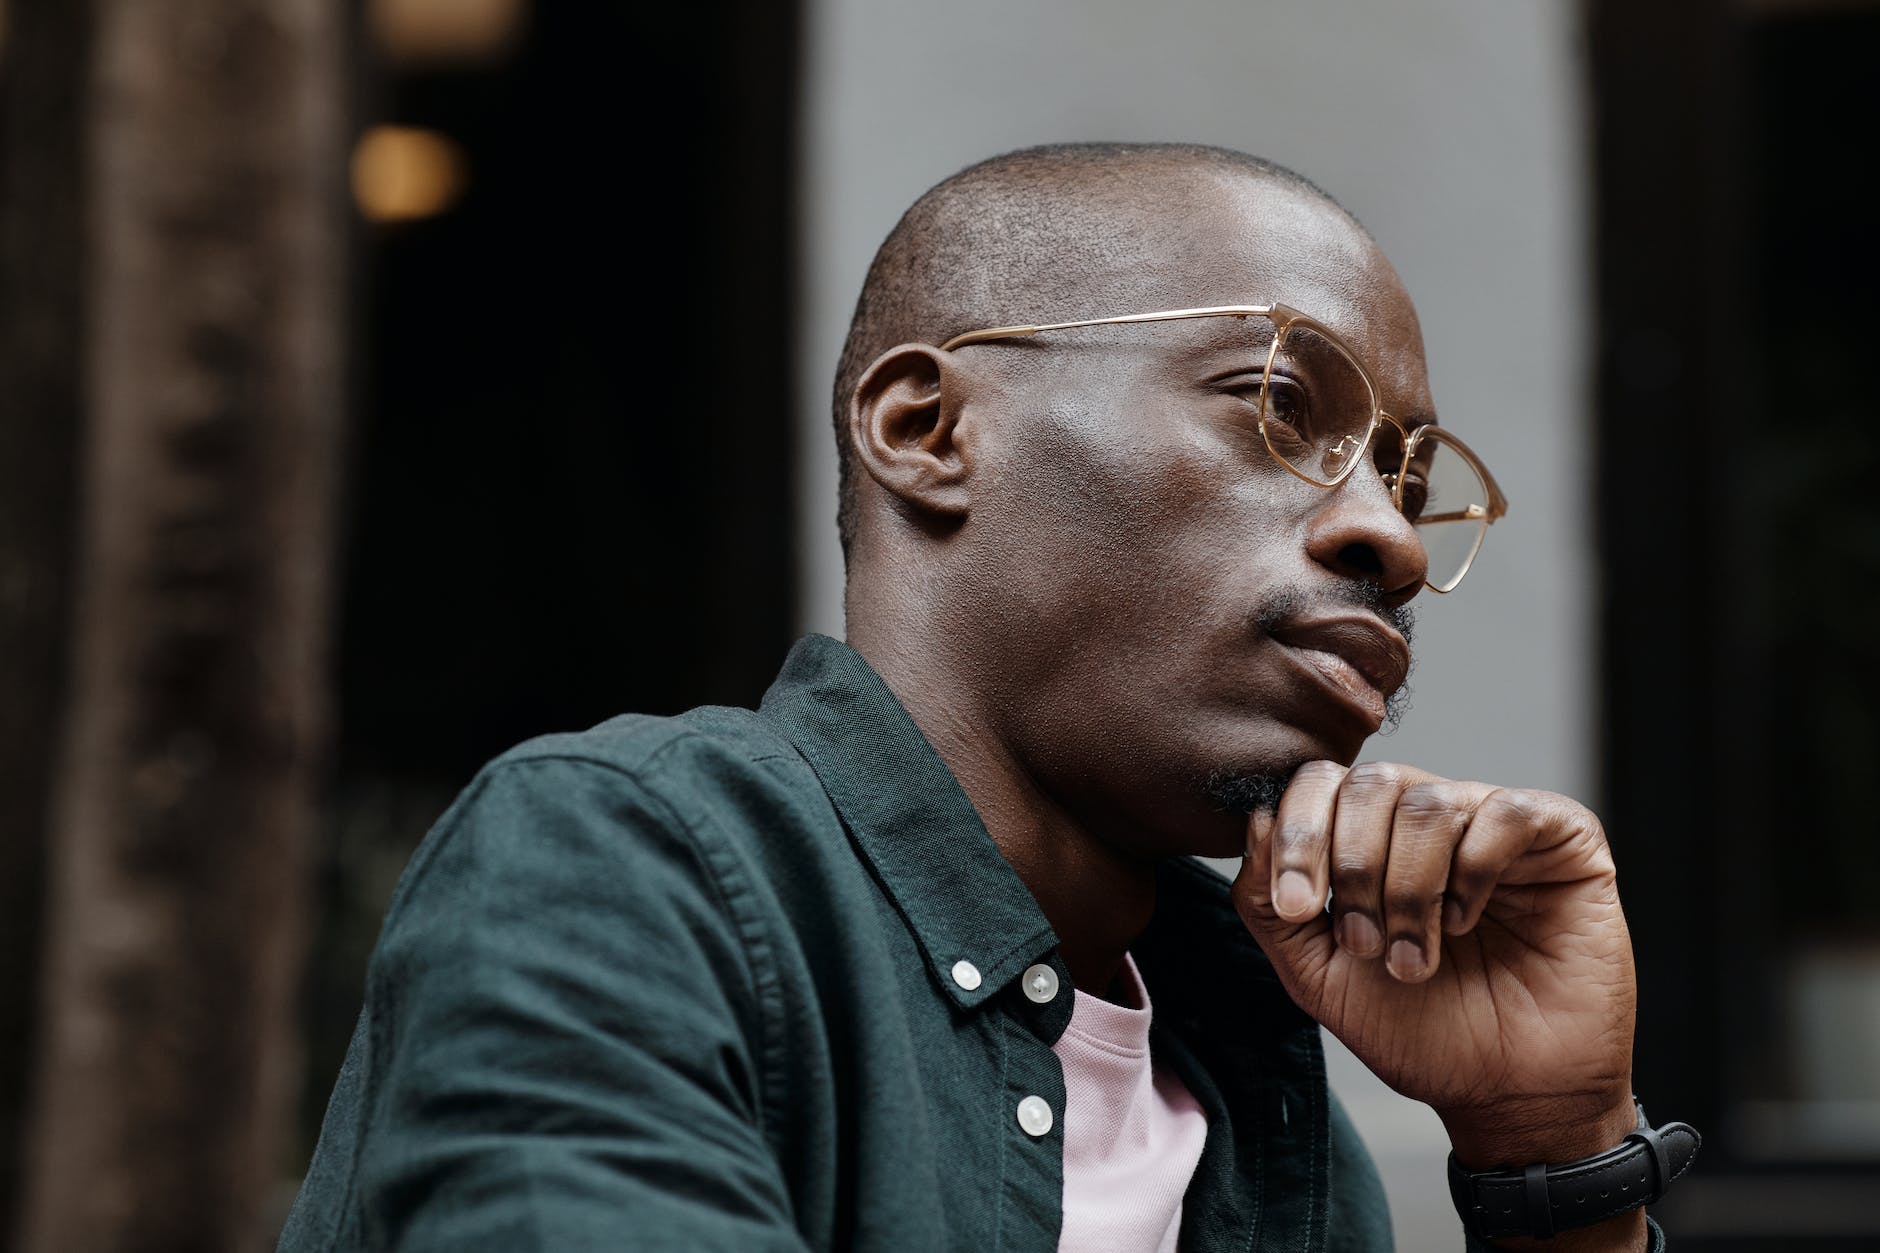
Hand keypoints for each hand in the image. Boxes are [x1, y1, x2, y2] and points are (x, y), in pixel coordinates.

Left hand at [1230, 760, 1639, 1178]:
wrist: (1508, 1093)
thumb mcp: (1316, 973)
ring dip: (1409, 889)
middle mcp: (1430, 820)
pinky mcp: (1562, 838)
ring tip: (1414, 958)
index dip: (1298, 834)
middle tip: (1363, 944)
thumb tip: (1256, 818)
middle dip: (1353, 867)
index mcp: (1371, 839)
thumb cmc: (1418, 1032)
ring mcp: (1494, 822)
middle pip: (1370, 782)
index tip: (1296, 906)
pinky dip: (1475, 871)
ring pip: (1429, 802)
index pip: (1321, 784)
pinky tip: (1468, 921)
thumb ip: (1266, 901)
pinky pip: (1507, 812)